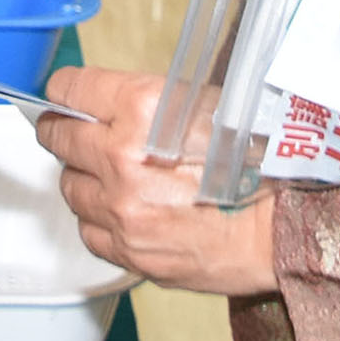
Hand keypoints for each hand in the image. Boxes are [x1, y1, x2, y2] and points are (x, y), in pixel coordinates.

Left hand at [36, 68, 277, 295]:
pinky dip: (99, 219)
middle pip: (58, 138)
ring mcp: (121, 210)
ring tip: (111, 175)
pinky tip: (123, 210)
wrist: (281, 228)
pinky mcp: (128, 251)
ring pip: (70, 187)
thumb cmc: (256, 162)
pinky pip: (88, 230)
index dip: (66, 91)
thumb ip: (146, 100)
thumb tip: (105, 100)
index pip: (71, 90)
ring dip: (84, 177)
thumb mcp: (204, 103)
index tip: (65, 95)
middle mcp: (122, 159)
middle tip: (72, 129)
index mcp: (142, 110)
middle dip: (63, 130)